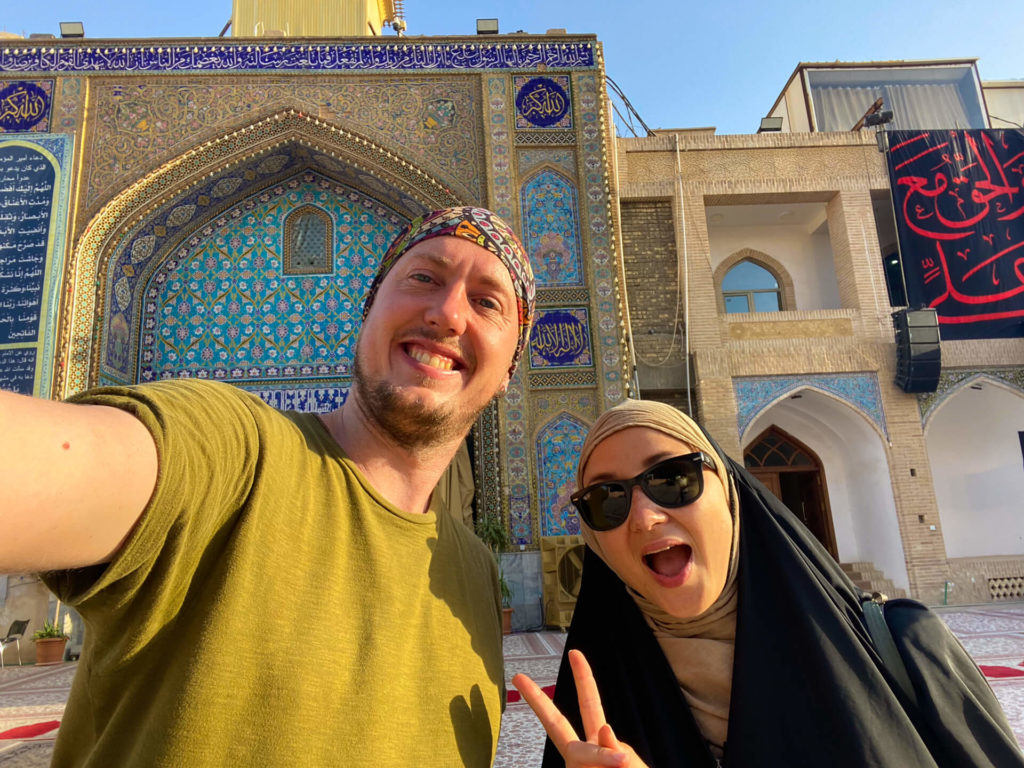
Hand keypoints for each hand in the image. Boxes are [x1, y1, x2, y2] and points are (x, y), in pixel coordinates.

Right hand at [512, 649, 649, 767]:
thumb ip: (619, 753)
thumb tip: (603, 730)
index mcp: (598, 745)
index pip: (589, 706)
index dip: (585, 680)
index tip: (578, 657)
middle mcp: (580, 758)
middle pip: (556, 725)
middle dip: (538, 700)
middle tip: (517, 675)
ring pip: (584, 757)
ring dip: (609, 762)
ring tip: (619, 763)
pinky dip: (604, 765)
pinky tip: (611, 767)